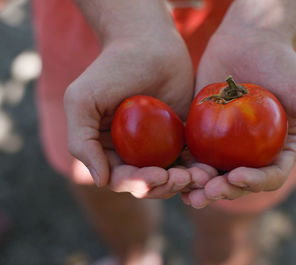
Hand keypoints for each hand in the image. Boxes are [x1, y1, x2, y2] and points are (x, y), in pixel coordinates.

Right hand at [64, 20, 194, 198]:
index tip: (159, 176)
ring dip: (186, 182)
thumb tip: (101, 180)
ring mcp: (158, 146)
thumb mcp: (83, 101)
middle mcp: (132, 152)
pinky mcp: (181, 136)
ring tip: (201, 176)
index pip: (121, 179)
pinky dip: (199, 168)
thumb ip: (82, 141)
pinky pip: (190, 159)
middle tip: (183, 178)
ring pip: (172, 176)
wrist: (148, 42)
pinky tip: (209, 169)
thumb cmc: (112, 69)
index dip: (139, 183)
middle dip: (166, 186)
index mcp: (107, 150)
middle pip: (150, 182)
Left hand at [182, 28, 295, 207]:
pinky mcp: (205, 132)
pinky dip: (186, 166)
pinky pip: (194, 153)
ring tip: (189, 191)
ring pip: (214, 173)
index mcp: (278, 151)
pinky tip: (175, 172)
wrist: (250, 40)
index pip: (268, 177)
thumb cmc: (285, 67)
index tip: (236, 176)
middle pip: (238, 181)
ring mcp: (228, 144)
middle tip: (207, 192)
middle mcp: (253, 153)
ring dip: (201, 187)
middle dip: (223, 191)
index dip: (253, 183)